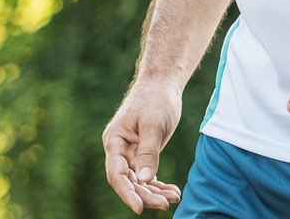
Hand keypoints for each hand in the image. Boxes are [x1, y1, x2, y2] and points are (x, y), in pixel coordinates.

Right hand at [102, 77, 183, 213]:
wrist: (162, 83)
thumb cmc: (155, 99)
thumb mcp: (153, 124)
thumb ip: (148, 152)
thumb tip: (144, 180)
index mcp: (115, 142)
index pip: (117, 174)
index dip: (127, 193)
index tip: (139, 208)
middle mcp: (119, 150)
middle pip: (128, 181)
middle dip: (146, 195)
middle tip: (166, 204)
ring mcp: (130, 153)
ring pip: (138, 180)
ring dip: (154, 192)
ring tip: (174, 198)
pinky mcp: (143, 153)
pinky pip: (147, 174)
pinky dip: (158, 184)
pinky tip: (172, 191)